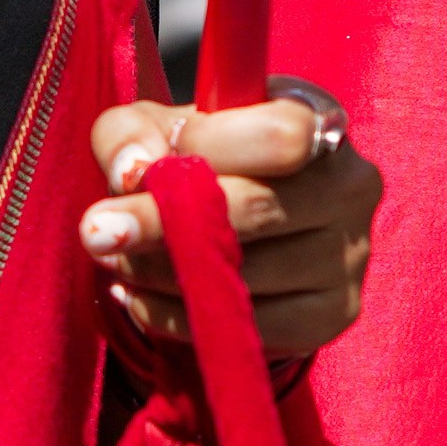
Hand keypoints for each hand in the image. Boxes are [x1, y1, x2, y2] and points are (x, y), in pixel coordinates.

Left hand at [81, 89, 382, 363]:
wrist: (255, 227)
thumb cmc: (206, 162)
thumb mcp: (160, 130)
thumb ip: (130, 131)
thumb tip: (132, 172)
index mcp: (319, 120)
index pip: (280, 134)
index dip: (205, 150)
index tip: (141, 167)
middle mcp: (351, 186)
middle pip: (258, 208)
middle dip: (162, 220)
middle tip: (95, 232)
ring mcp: (349, 255)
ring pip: (246, 273)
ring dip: (160, 272)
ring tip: (117, 261)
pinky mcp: (333, 314)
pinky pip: (248, 325)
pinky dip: (179, 316)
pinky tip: (144, 297)